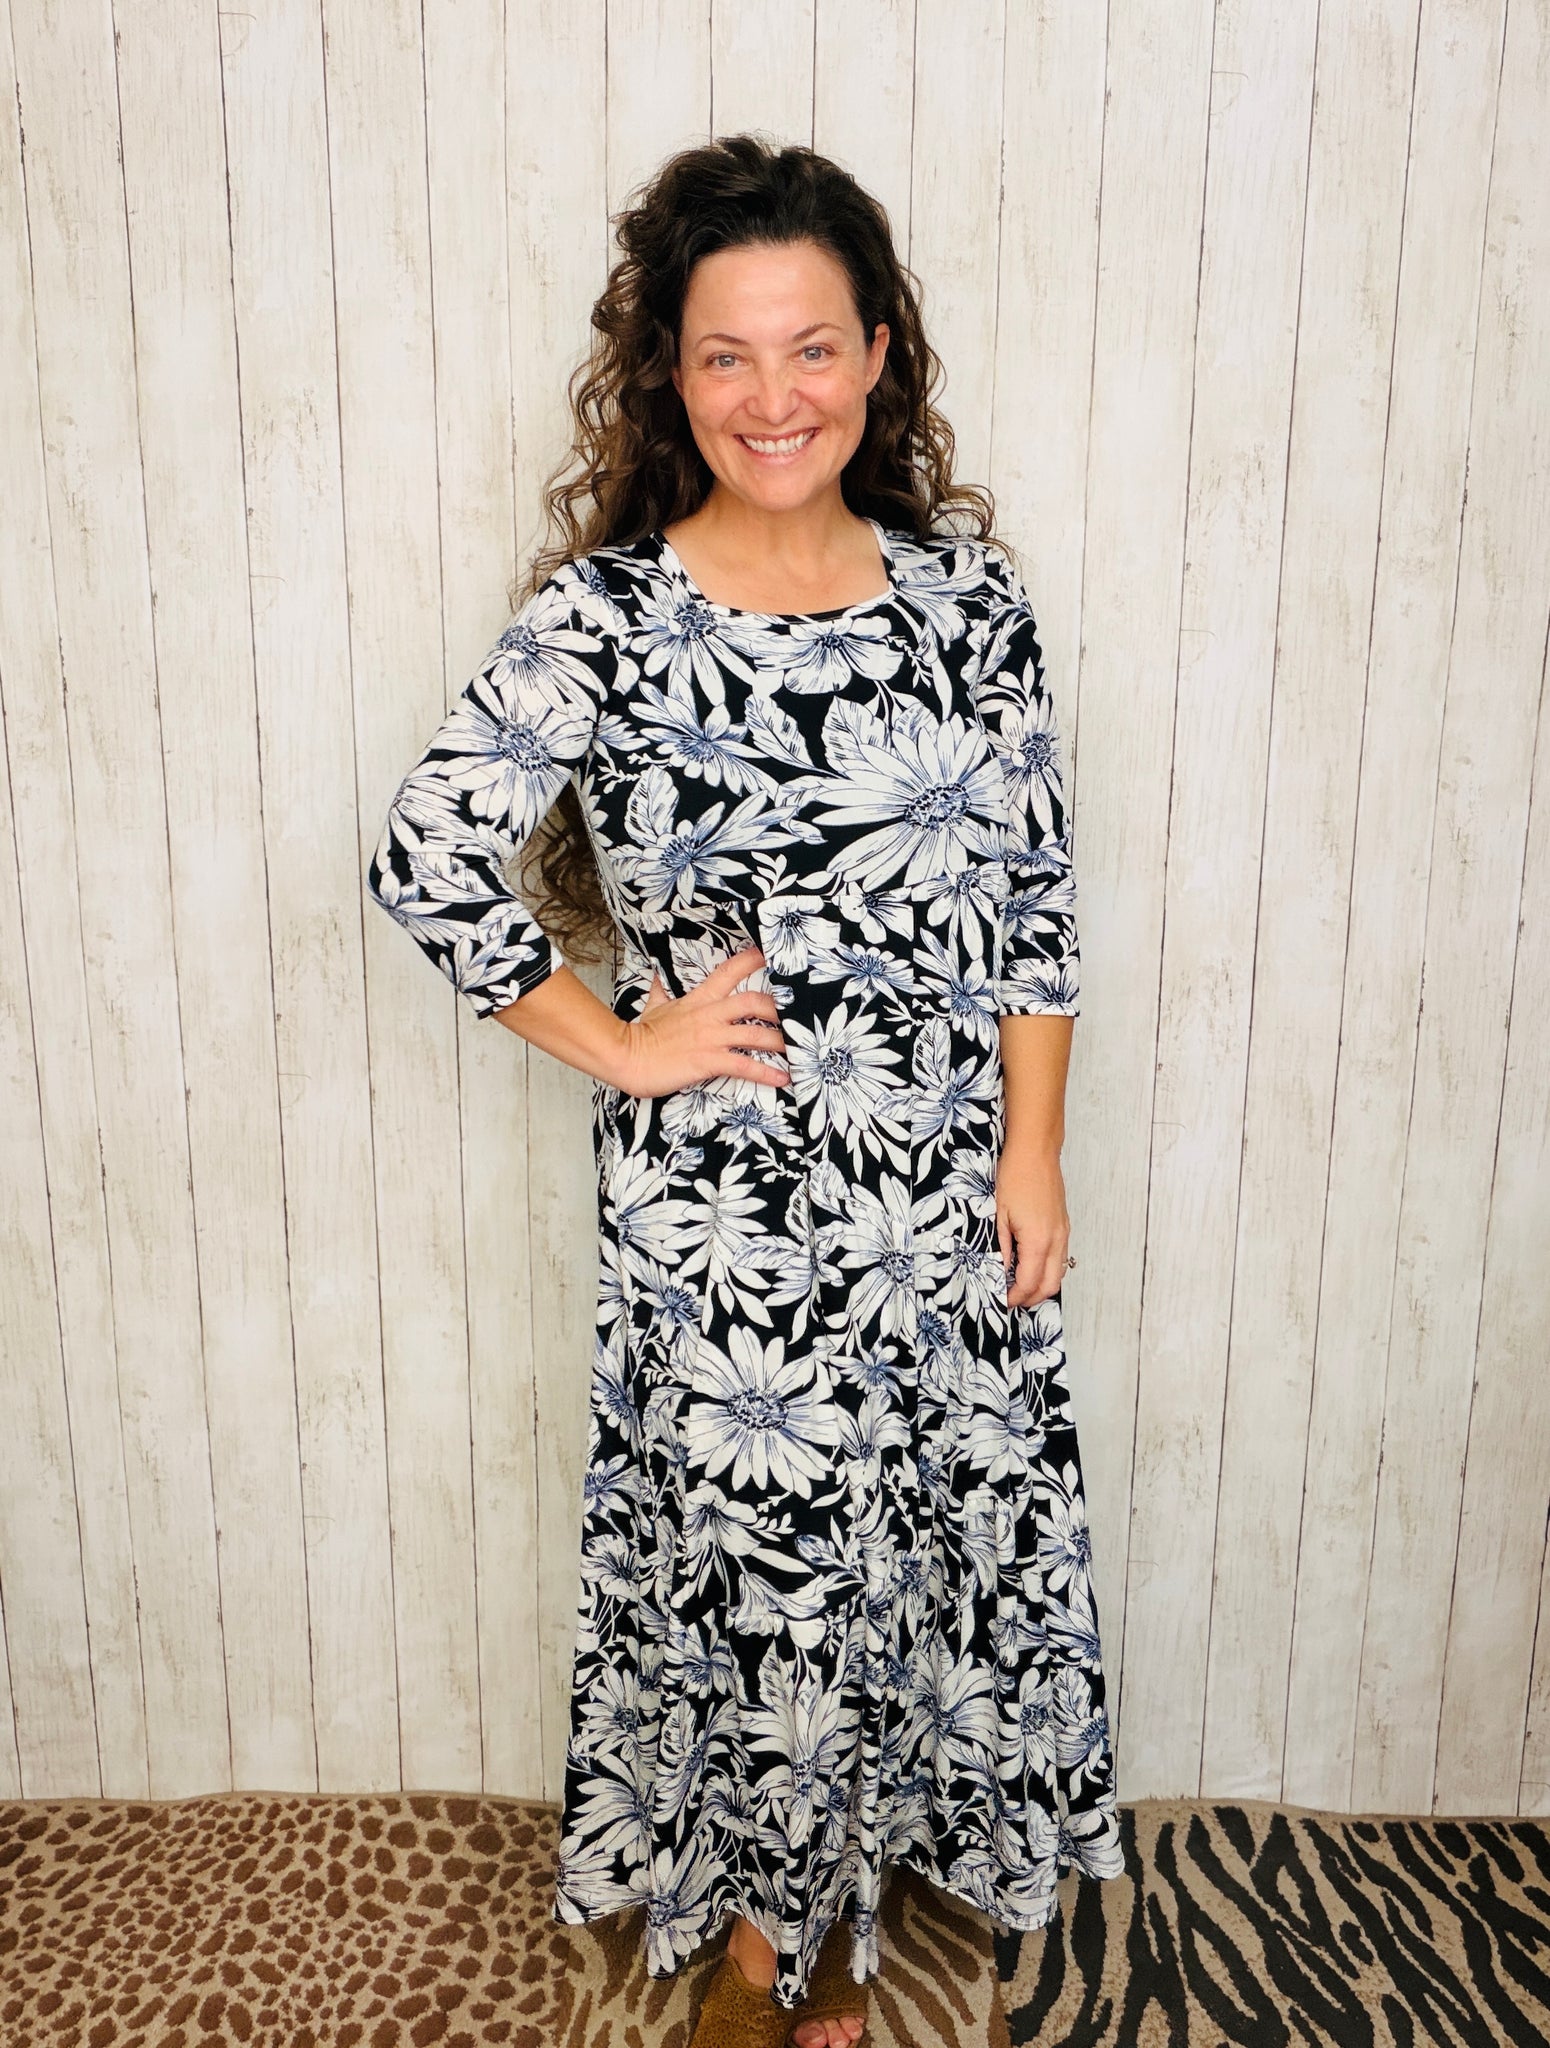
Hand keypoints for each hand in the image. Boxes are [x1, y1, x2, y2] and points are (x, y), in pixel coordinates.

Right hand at [613, 945, 790, 1098]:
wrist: (627, 1056)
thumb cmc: (641, 1035)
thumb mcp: (654, 1006)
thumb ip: (661, 991)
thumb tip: (657, 976)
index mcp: (699, 1000)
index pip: (728, 972)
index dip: (751, 960)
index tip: (770, 953)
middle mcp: (710, 1015)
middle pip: (754, 1002)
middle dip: (780, 1008)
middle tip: (796, 1015)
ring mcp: (710, 1038)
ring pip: (756, 1035)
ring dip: (780, 1042)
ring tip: (798, 1049)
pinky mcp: (708, 1061)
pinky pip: (744, 1066)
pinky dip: (766, 1073)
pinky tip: (782, 1078)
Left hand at [995, 1142, 1069, 1307]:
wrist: (1035, 1151)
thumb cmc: (1015, 1176)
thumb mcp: (998, 1215)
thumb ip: (1001, 1248)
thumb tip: (998, 1272)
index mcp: (1038, 1241)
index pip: (1029, 1283)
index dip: (1014, 1297)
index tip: (1001, 1300)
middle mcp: (1056, 1240)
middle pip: (1050, 1286)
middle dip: (1030, 1298)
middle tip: (1010, 1298)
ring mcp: (1063, 1232)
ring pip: (1059, 1273)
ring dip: (1041, 1284)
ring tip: (1018, 1283)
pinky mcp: (1064, 1225)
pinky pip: (1061, 1257)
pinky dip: (1048, 1268)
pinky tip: (1030, 1263)